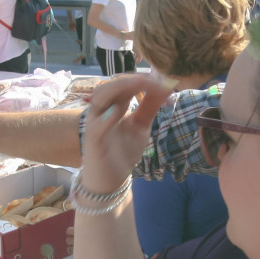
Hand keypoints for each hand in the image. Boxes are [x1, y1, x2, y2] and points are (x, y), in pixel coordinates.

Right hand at [79, 73, 175, 193]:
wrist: (109, 179)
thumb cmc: (122, 151)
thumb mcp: (141, 126)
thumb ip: (150, 106)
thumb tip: (167, 85)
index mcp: (112, 104)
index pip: (123, 82)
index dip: (141, 78)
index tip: (162, 79)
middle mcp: (100, 110)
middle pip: (110, 85)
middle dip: (132, 80)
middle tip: (154, 80)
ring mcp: (94, 124)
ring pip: (100, 98)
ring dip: (119, 88)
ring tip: (140, 84)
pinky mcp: (92, 142)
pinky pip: (96, 127)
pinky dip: (105, 118)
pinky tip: (117, 111)